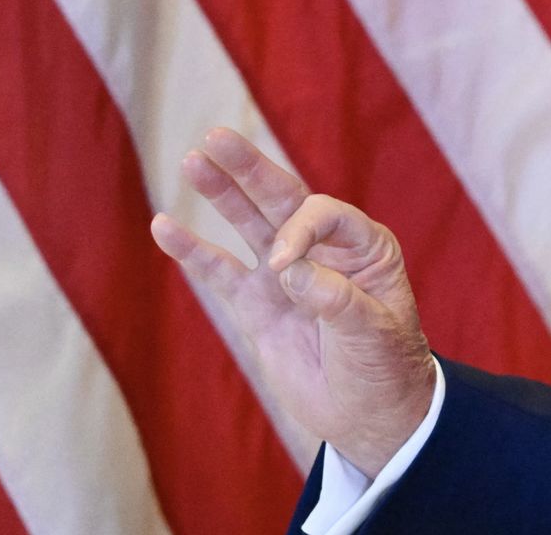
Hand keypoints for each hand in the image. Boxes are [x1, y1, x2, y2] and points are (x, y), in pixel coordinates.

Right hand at [149, 127, 436, 476]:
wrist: (371, 414)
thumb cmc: (386, 367)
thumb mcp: (374, 334)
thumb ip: (336, 300)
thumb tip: (287, 269)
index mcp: (363, 248)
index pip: (322, 213)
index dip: (299, 230)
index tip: (283, 267)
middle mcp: (323, 252)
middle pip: (282, 200)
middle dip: (250, 169)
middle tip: (216, 136)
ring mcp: (286, 277)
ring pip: (249, 225)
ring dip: (222, 194)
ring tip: (192, 159)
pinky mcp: (258, 305)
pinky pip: (221, 272)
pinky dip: (193, 252)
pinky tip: (164, 226)